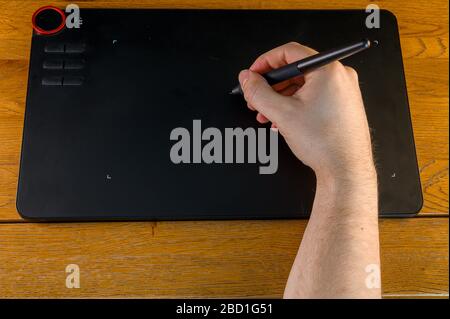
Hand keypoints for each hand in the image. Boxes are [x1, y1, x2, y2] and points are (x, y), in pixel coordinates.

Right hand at [238, 42, 375, 183]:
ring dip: (280, 97)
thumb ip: (258, 92)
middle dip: (271, 85)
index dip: (265, 62)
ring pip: (303, 86)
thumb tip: (247, 79)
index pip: (289, 52)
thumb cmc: (325, 143)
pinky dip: (294, 105)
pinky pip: (313, 96)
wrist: (345, 170)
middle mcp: (339, 76)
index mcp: (328, 70)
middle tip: (256, 97)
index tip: (253, 74)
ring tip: (266, 114)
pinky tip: (282, 120)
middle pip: (295, 70)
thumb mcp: (281, 113)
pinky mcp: (342, 105)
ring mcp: (343, 91)